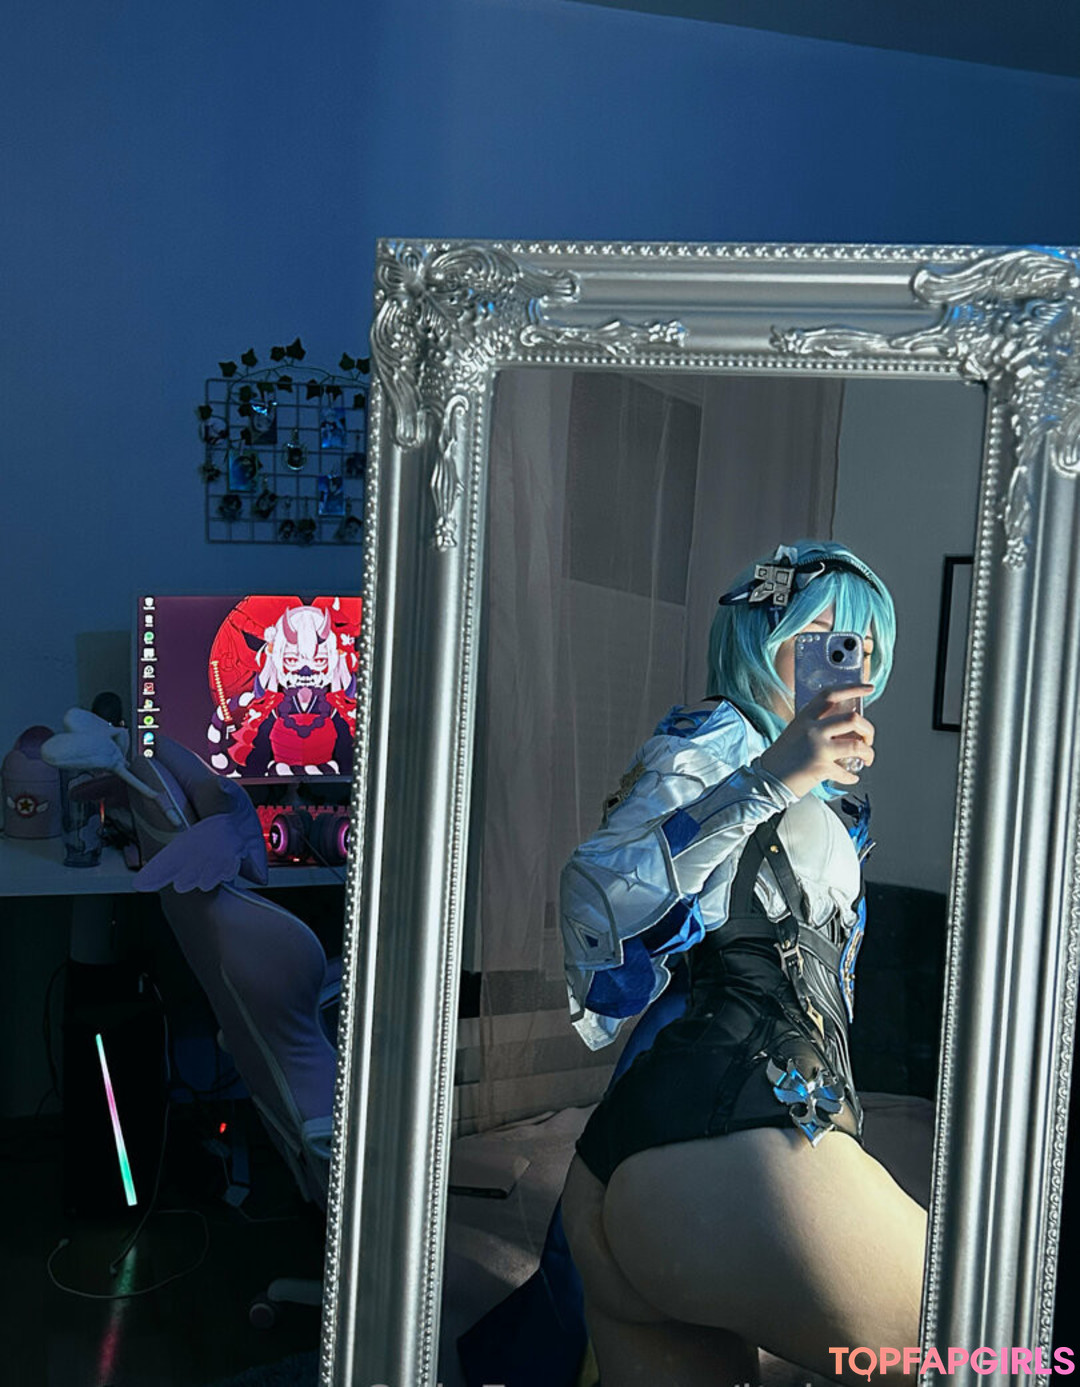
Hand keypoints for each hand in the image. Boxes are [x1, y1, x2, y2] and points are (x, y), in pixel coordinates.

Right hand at [758, 686, 875, 797]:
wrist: (766, 780)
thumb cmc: (782, 758)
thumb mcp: (796, 732)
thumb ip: (817, 725)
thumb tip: (844, 728)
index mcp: (805, 717)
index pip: (831, 694)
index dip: (853, 688)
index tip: (869, 688)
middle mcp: (812, 730)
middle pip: (853, 719)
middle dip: (868, 730)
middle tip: (868, 739)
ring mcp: (818, 749)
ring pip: (857, 745)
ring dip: (868, 753)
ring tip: (866, 759)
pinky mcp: (821, 768)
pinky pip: (846, 772)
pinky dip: (852, 776)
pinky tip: (851, 777)